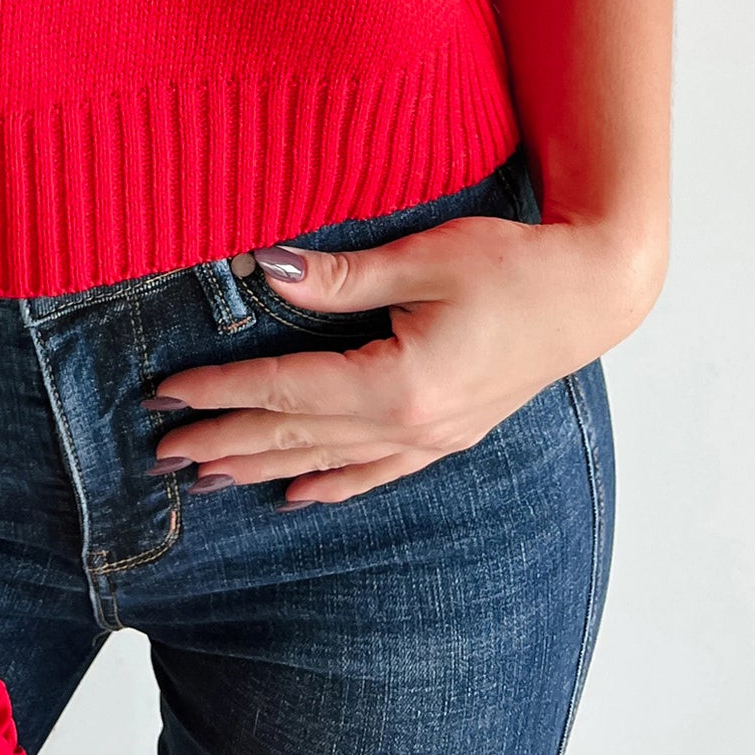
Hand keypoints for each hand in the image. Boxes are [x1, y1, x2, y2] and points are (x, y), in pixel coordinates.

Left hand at [151, 210, 665, 505]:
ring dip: (262, 469)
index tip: (166, 396)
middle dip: (224, 442)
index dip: (221, 392)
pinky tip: (297, 495)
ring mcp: (432, 439)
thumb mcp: (423, 258)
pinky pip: (375, 472)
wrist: (593, 291)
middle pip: (296, 437)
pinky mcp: (449, 435)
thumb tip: (263, 270)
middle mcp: (411, 426)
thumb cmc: (515, 264)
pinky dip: (330, 484)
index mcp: (399, 383)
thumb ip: (339, 278)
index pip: (286, 391)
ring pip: (327, 461)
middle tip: (161, 453)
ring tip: (206, 480)